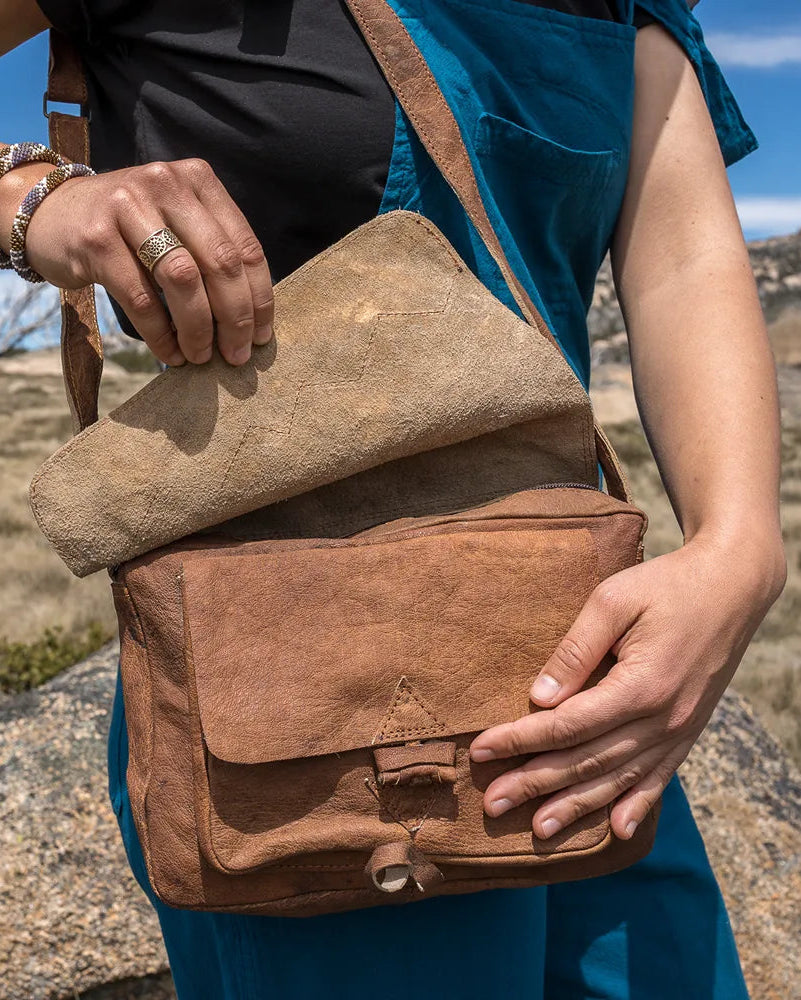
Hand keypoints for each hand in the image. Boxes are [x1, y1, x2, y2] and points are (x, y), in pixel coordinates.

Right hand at [23, 158, 273, 366]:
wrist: (50, 212)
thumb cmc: (128, 228)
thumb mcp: (175, 221)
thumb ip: (211, 252)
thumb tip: (252, 319)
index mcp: (198, 180)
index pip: (245, 246)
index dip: (259, 298)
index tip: (263, 337)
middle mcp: (166, 185)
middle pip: (219, 263)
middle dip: (235, 318)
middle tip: (237, 355)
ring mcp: (128, 207)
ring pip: (183, 280)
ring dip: (198, 329)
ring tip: (201, 357)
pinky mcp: (97, 238)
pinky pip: (141, 298)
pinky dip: (161, 334)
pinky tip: (170, 352)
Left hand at [469, 532, 785, 840]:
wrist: (732, 586)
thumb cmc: (665, 585)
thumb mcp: (614, 601)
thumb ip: (576, 650)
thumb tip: (539, 698)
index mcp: (640, 686)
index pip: (566, 726)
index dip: (519, 740)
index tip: (481, 750)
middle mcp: (662, 719)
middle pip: (587, 761)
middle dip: (535, 784)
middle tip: (493, 804)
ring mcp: (679, 731)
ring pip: (618, 779)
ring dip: (576, 807)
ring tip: (538, 831)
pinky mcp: (689, 732)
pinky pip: (659, 778)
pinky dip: (637, 807)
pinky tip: (617, 831)